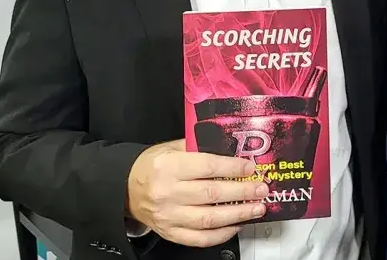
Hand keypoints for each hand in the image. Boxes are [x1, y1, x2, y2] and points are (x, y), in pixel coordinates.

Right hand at [126, 139, 268, 246]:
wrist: (125, 188)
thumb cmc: (152, 165)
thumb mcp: (172, 148)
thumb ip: (200, 148)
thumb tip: (232, 150)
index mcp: (169, 167)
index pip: (207, 167)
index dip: (232, 169)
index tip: (250, 169)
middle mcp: (168, 193)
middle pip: (212, 194)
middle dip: (242, 192)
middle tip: (260, 189)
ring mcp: (169, 216)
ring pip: (209, 219)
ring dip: (237, 215)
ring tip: (256, 208)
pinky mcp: (170, 232)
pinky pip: (200, 238)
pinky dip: (221, 234)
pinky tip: (236, 225)